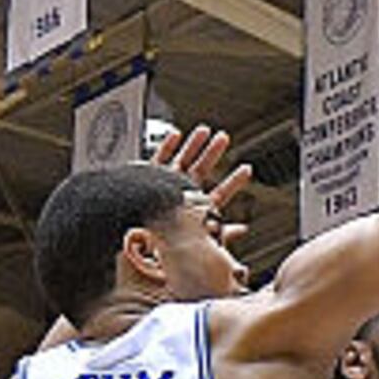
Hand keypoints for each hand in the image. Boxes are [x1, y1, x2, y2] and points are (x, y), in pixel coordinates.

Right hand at [144, 125, 258, 260]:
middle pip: (200, 171)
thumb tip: (242, 229)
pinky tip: (175, 135)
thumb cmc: (161, 247)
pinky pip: (157, 161)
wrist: (132, 242)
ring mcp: (164, 188)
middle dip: (212, 154)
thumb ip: (218, 234)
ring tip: (204, 131)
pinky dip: (166, 147)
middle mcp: (180, 197)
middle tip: (223, 138)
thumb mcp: (196, 241)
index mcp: (194, 211)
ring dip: (193, 145)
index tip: (246, 169)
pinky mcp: (147, 182)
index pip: (219, 194)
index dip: (233, 182)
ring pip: (181, 162)